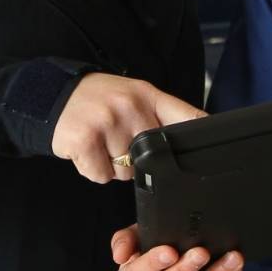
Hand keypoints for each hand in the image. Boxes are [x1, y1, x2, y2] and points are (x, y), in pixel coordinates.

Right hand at [50, 74, 202, 182]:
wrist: (55, 94)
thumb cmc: (100, 100)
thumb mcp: (135, 96)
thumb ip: (160, 116)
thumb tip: (190, 142)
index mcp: (149, 95)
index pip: (188, 118)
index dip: (203, 140)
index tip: (217, 157)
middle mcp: (130, 106)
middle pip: (153, 158)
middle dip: (138, 159)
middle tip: (119, 140)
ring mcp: (106, 122)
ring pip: (126, 172)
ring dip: (113, 166)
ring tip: (101, 143)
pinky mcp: (84, 140)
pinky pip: (101, 176)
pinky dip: (93, 170)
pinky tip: (87, 150)